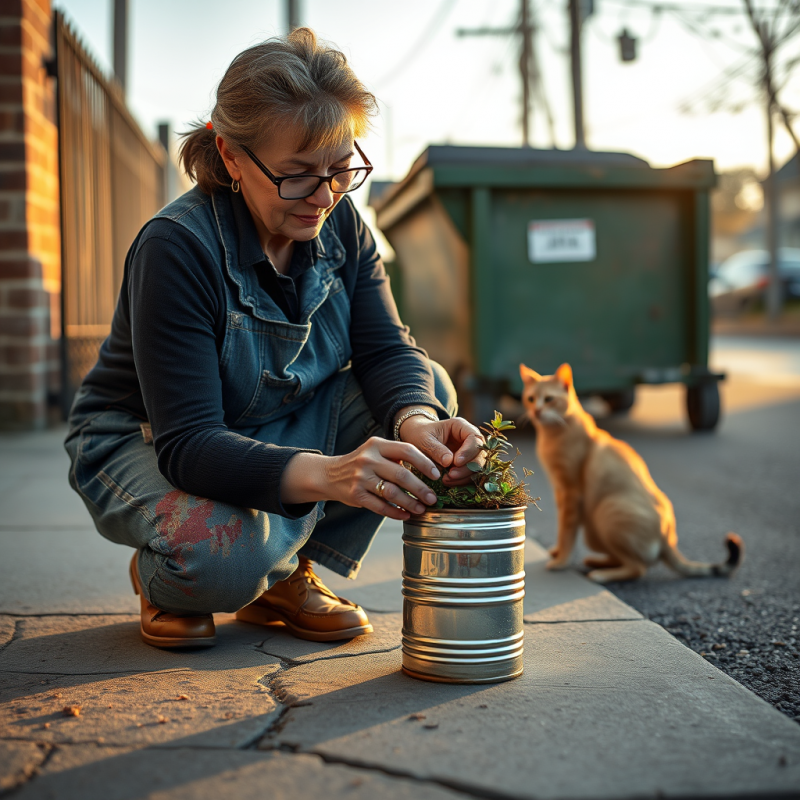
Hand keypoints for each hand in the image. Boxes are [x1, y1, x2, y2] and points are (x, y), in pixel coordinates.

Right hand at [281, 438, 441, 520]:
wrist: (329, 474)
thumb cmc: (362, 463)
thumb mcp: (376, 451)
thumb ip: (397, 456)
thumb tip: (429, 471)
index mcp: (377, 444)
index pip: (406, 450)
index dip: (424, 463)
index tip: (437, 475)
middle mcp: (368, 459)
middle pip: (401, 474)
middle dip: (421, 488)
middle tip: (433, 498)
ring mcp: (360, 478)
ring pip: (392, 493)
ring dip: (410, 503)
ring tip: (421, 509)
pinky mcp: (355, 495)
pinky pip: (380, 506)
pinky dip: (395, 512)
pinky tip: (405, 515)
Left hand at [398, 415, 483, 486]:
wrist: (417, 439)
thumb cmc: (420, 435)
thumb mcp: (424, 439)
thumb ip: (436, 449)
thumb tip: (449, 461)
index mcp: (461, 427)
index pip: (474, 437)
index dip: (468, 451)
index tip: (456, 462)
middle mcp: (469, 439)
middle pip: (480, 454)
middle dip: (468, 467)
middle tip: (451, 475)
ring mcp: (469, 453)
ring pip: (477, 467)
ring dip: (465, 477)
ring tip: (446, 480)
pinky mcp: (466, 465)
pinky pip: (470, 475)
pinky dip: (461, 481)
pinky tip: (448, 483)